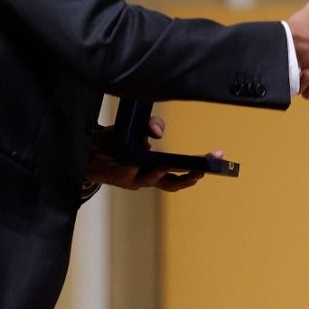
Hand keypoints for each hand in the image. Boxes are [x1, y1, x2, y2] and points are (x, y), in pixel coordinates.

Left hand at [86, 115, 215, 192]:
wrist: (89, 148)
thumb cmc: (116, 141)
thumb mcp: (137, 128)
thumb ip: (151, 125)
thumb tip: (157, 132)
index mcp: (157, 167)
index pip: (183, 170)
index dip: (201, 165)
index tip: (219, 157)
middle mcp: (148, 176)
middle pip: (173, 183)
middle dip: (188, 177)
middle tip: (202, 170)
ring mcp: (133, 179)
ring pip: (151, 180)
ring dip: (159, 173)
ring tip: (166, 165)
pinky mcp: (117, 178)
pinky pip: (126, 175)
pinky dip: (131, 170)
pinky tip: (134, 164)